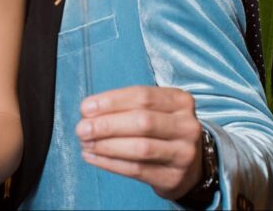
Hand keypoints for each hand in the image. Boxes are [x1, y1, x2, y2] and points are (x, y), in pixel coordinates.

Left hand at [76, 86, 203, 199]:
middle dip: (107, 125)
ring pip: (140, 148)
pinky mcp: (173, 177)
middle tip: (82, 128)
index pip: (142, 96)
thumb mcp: (155, 110)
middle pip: (142, 122)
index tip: (86, 108)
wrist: (190, 164)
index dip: (111, 101)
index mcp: (180, 101)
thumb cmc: (163, 130)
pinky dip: (110, 163)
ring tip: (85, 143)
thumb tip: (89, 111)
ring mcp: (183, 153)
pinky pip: (136, 170)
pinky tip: (93, 157)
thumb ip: (127, 106)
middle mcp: (187, 126)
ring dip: (106, 146)